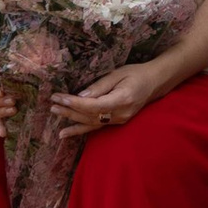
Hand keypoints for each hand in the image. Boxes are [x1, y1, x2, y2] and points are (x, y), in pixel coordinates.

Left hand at [51, 56, 181, 132]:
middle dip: (70, 110)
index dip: (75, 103)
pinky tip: (66, 133)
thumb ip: (100, 86)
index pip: (94, 105)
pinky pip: (96, 127)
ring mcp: (119, 120)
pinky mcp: (117, 122)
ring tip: (56, 118)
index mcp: (122, 99)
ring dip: (72, 121)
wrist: (154, 82)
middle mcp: (120, 114)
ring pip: (91, 123)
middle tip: (53, 105)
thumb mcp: (118, 74)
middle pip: (90, 115)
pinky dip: (80, 130)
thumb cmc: (136, 73)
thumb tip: (81, 95)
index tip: (60, 97)